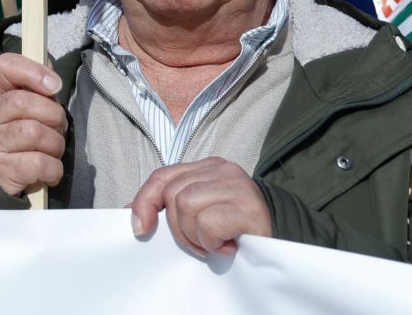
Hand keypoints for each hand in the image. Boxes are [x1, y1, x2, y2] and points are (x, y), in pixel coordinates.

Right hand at [0, 51, 66, 196]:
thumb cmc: (22, 143)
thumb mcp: (28, 113)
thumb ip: (40, 93)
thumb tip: (53, 78)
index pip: (5, 66)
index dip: (33, 71)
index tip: (54, 86)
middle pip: (24, 101)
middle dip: (54, 115)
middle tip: (58, 128)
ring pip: (35, 133)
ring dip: (56, 144)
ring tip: (53, 151)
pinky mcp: (0, 169)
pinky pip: (39, 163)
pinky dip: (54, 169)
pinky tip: (49, 171)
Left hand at [130, 158, 272, 255]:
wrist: (282, 241)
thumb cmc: (236, 229)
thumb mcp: (200, 212)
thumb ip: (170, 206)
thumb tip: (130, 214)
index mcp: (207, 167)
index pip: (162, 177)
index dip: (144, 201)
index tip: (140, 228)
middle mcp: (222, 169)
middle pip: (172, 194)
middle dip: (178, 229)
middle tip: (200, 242)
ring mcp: (237, 185)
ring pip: (186, 206)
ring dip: (195, 236)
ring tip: (214, 244)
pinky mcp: (250, 207)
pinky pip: (208, 223)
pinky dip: (211, 241)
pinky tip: (227, 245)